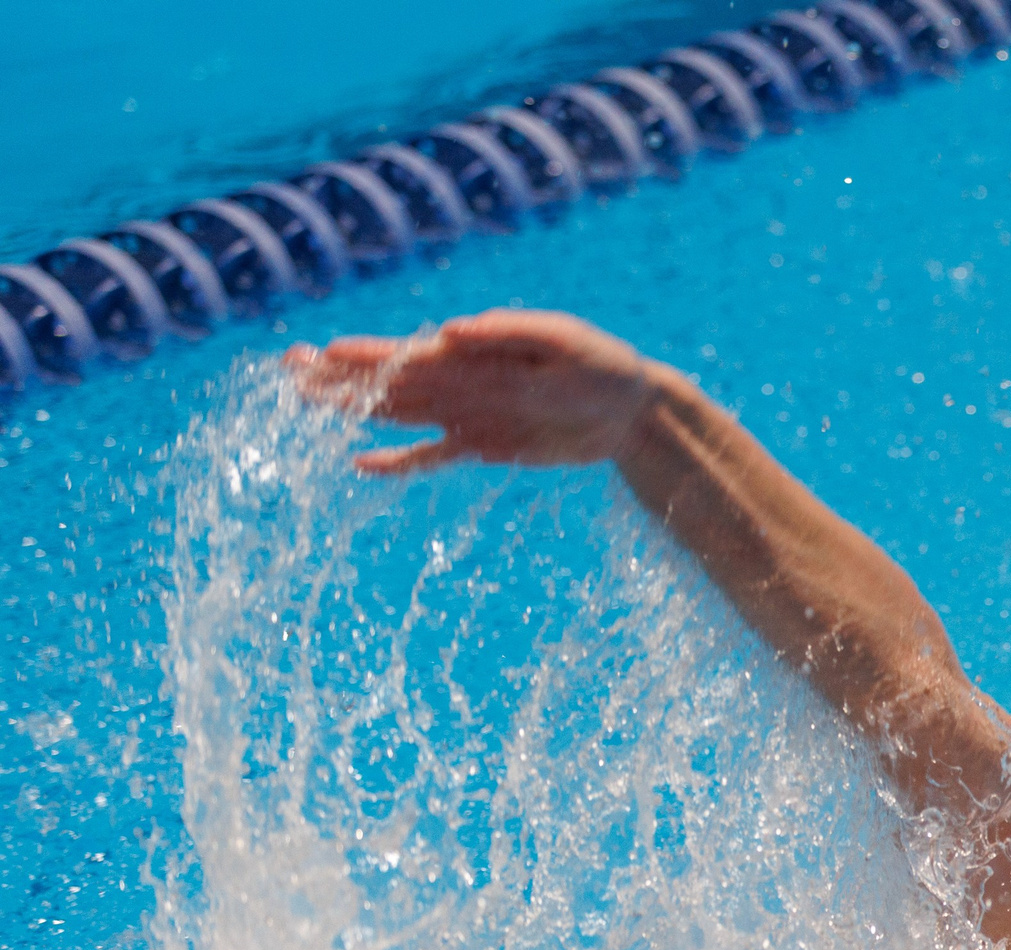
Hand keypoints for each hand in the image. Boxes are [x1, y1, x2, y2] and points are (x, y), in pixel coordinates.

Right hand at [289, 309, 659, 475]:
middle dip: (338, 376)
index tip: (322, 353)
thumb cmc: (602, 364)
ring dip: (352, 408)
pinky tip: (360, 465)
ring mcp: (467, 414)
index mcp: (472, 350)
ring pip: (396, 413)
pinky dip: (398, 462)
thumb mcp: (564, 340)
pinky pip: (431, 456)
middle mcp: (461, 380)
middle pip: (387, 381)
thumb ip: (509, 331)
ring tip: (304, 400)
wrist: (631, 411)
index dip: (365, 355)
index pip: (407, 352)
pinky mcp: (483, 445)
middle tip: (287, 370)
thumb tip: (449, 330)